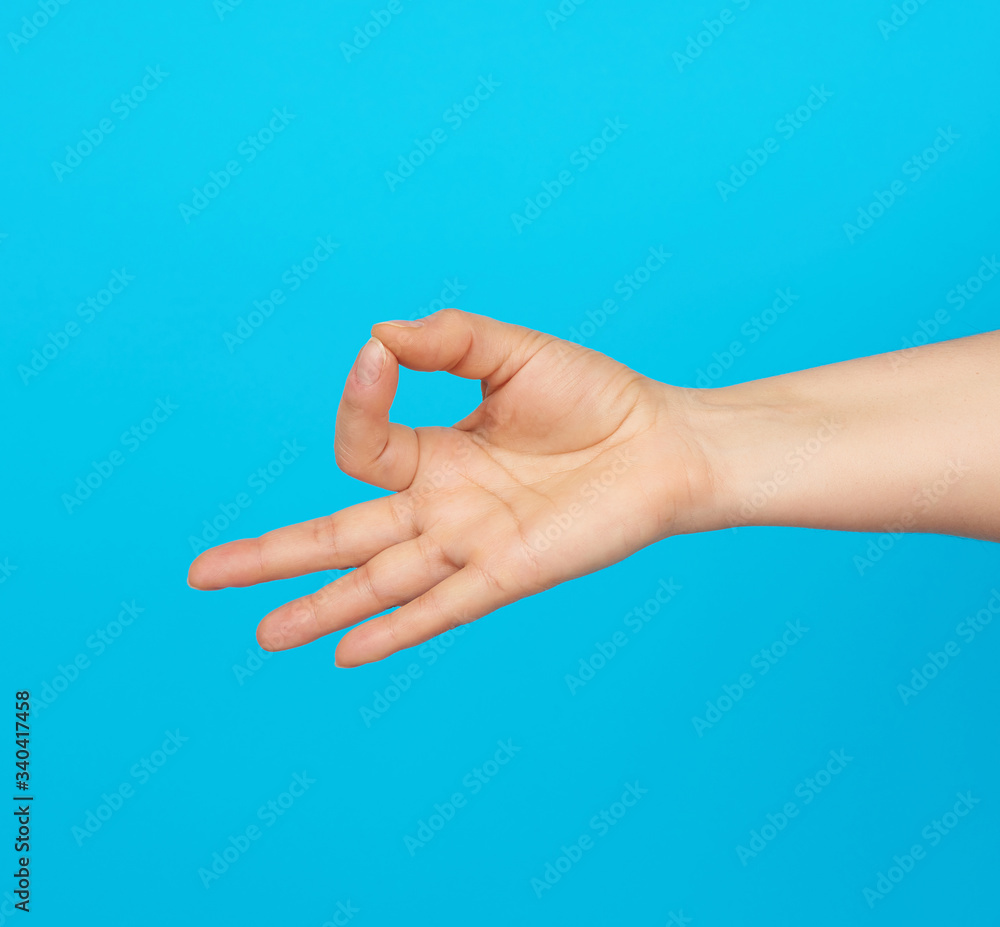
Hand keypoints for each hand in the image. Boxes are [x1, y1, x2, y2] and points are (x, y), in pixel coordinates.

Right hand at [187, 309, 716, 665]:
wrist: (663, 443)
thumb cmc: (592, 397)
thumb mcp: (510, 351)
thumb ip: (444, 339)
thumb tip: (377, 336)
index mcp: (435, 451)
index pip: (364, 443)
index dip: (358, 399)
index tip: (375, 359)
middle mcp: (441, 504)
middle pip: (338, 535)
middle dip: (271, 555)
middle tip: (201, 574)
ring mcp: (470, 542)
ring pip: (377, 581)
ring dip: (318, 607)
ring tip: (262, 634)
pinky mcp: (510, 571)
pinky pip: (444, 606)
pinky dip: (399, 629)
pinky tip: (349, 652)